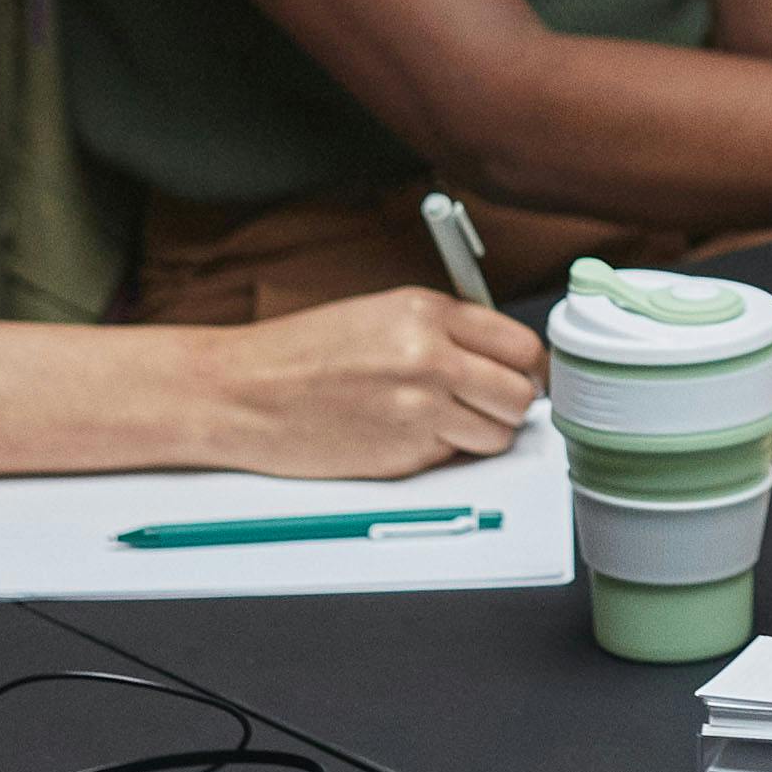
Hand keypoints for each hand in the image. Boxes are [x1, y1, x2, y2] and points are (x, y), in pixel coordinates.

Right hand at [205, 288, 548, 476]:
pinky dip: (441, 453)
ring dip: (480, 434)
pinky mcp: (403, 456)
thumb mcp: (380, 314)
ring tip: (440, 420)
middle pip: (520, 395)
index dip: (529, 367)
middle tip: (486, 404)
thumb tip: (501, 359)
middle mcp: (430, 359)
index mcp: (426, 313)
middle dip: (511, 404)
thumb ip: (445, 331)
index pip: (522, 346)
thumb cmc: (300, 354)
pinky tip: (403, 434)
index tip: (525, 376)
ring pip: (497, 435)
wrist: (242, 393)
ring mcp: (419, 410)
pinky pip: (454, 459)